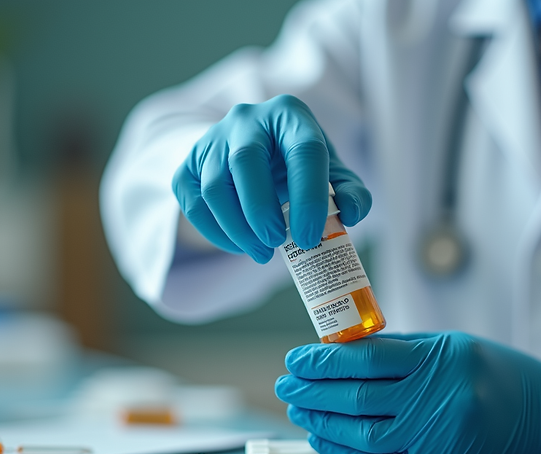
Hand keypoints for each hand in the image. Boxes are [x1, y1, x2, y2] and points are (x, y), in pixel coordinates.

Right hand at [172, 94, 370, 262]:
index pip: (303, 150)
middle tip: (276, 243)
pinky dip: (214, 231)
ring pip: (214, 186)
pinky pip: (192, 201)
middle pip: (245, 162)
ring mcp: (212, 138)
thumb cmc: (299, 165)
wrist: (256, 152)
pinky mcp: (188, 162)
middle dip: (260, 210)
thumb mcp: (331, 172)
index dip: (308, 197)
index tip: (310, 236)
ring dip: (237, 228)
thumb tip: (351, 214)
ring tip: (261, 252)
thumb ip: (351, 192)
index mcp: (290, 115)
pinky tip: (239, 244)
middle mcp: (247, 119)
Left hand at [275, 332, 540, 453]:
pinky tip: (324, 436)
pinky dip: (345, 450)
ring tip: (299, 409)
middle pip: (358, 397)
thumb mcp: (450, 346)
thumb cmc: (496, 374)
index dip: (323, 360)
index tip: (296, 358)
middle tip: (287, 384)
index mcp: (440, 359)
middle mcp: (438, 398)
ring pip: (363, 432)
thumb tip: (340, 354)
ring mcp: (438, 435)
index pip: (365, 359)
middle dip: (313, 390)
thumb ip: (398, 351)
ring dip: (322, 421)